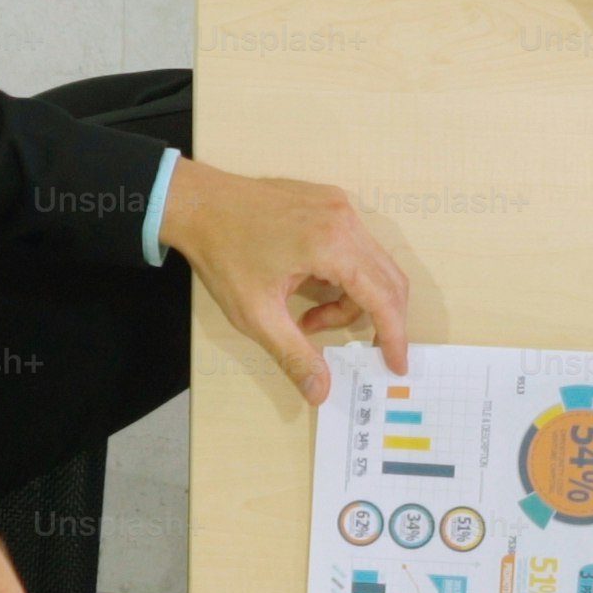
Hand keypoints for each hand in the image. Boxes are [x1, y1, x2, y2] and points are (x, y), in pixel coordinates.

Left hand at [159, 162, 412, 403]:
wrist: (195, 203)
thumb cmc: (222, 252)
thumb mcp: (256, 314)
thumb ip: (294, 355)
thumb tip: (320, 391)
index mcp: (332, 246)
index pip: (383, 299)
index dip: (394, 336)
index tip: (396, 365)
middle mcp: (345, 220)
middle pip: (387, 281)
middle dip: (374, 319)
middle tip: (359, 347)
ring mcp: (339, 206)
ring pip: (373, 265)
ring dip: (352, 298)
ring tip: (310, 316)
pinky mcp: (330, 201)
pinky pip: (357, 245)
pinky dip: (345, 274)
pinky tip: (309, 284)